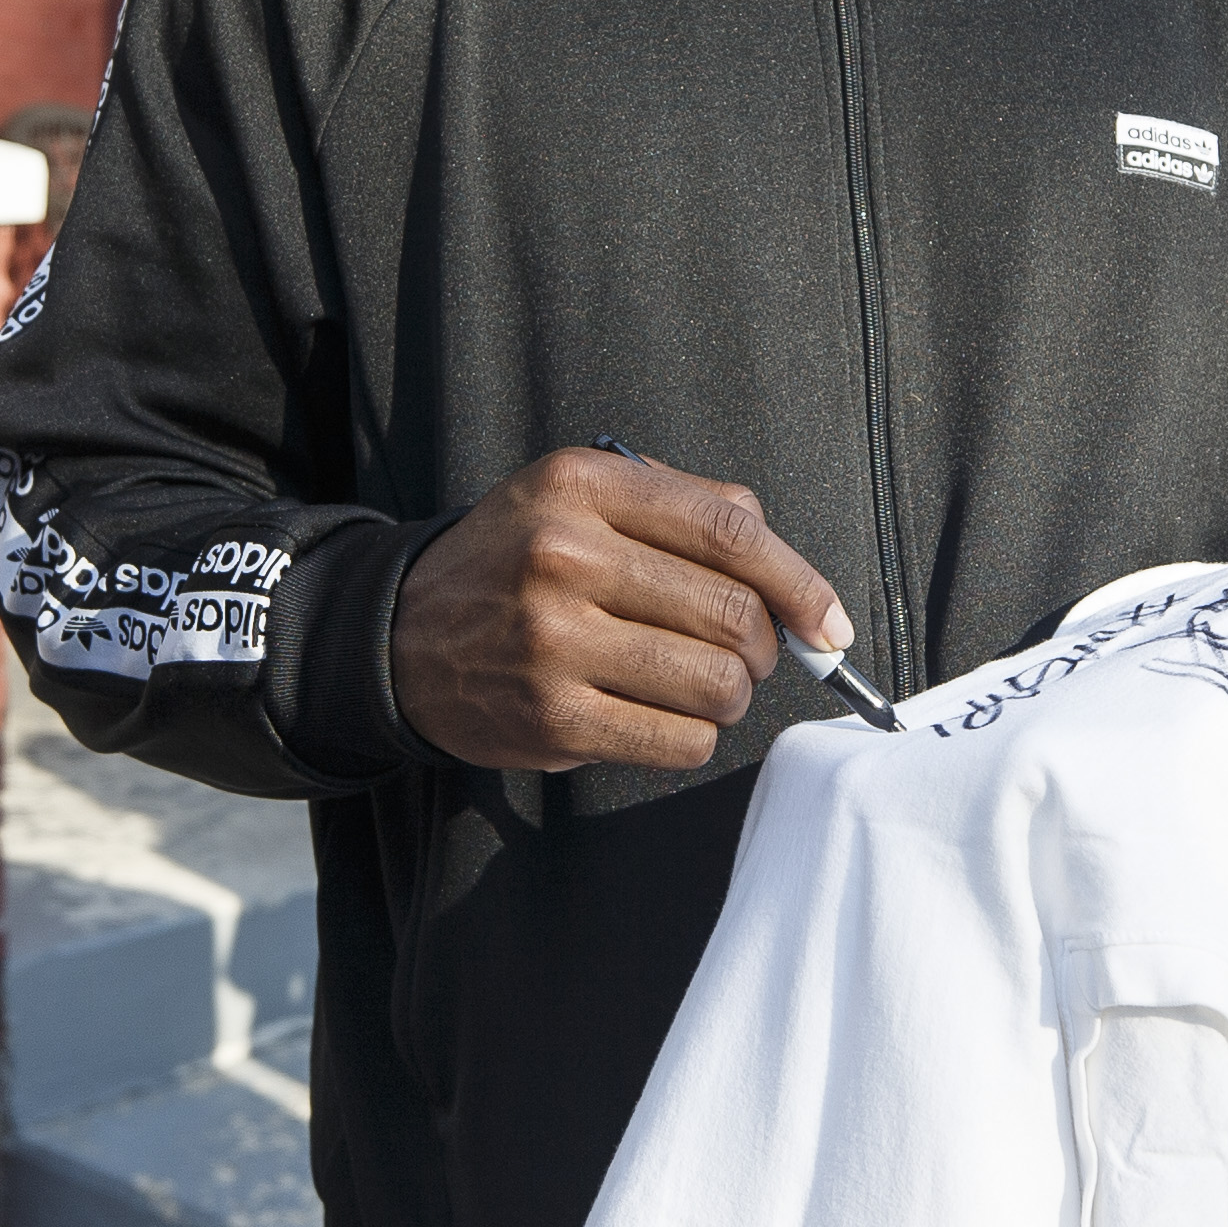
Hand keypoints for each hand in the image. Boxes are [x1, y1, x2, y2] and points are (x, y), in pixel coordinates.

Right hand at [390, 446, 852, 773]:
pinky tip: (663, 716)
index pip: (728, 531)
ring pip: (714, 684)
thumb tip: (783, 563)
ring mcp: (554, 642)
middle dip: (763, 645)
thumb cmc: (511, 563)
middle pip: (732, 613)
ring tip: (702, 686)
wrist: (400, 636)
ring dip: (730, 695)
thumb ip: (681, 504)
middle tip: (747, 654)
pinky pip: (678, 740)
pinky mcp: (552, 718)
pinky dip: (692, 736)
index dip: (799, 581)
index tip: (827, 619)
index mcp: (582, 486)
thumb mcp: (577, 495)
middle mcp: (565, 557)